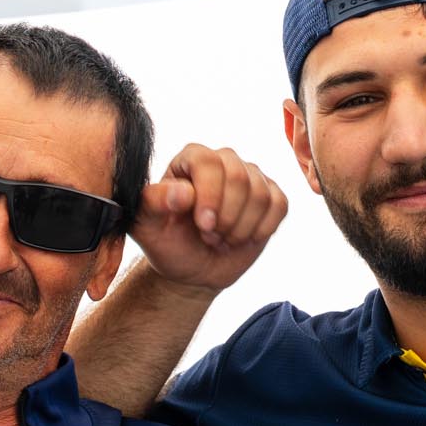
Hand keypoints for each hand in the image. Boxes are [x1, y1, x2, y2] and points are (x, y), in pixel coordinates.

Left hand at [134, 144, 287, 293]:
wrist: (192, 266)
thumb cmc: (167, 242)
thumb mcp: (147, 227)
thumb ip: (154, 204)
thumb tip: (182, 192)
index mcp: (191, 158)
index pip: (208, 162)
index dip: (209, 195)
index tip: (203, 225)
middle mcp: (223, 160)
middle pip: (239, 176)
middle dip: (226, 217)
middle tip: (209, 236)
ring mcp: (250, 177)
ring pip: (261, 194)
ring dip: (240, 227)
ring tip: (221, 238)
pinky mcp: (271, 196)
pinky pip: (278, 206)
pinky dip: (261, 229)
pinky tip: (242, 238)